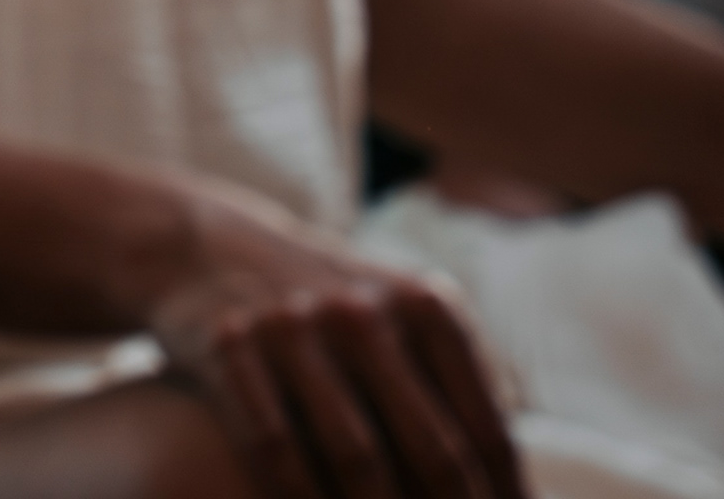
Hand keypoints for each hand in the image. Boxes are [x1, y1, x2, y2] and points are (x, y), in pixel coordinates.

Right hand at [145, 182, 524, 498]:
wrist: (202, 249)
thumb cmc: (327, 307)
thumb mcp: (402, 313)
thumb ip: (461, 384)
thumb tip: (521, 490)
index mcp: (427, 305)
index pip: (488, 431)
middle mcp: (365, 310)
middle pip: (433, 453)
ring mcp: (292, 324)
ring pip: (357, 457)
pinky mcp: (227, 343)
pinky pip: (275, 447)